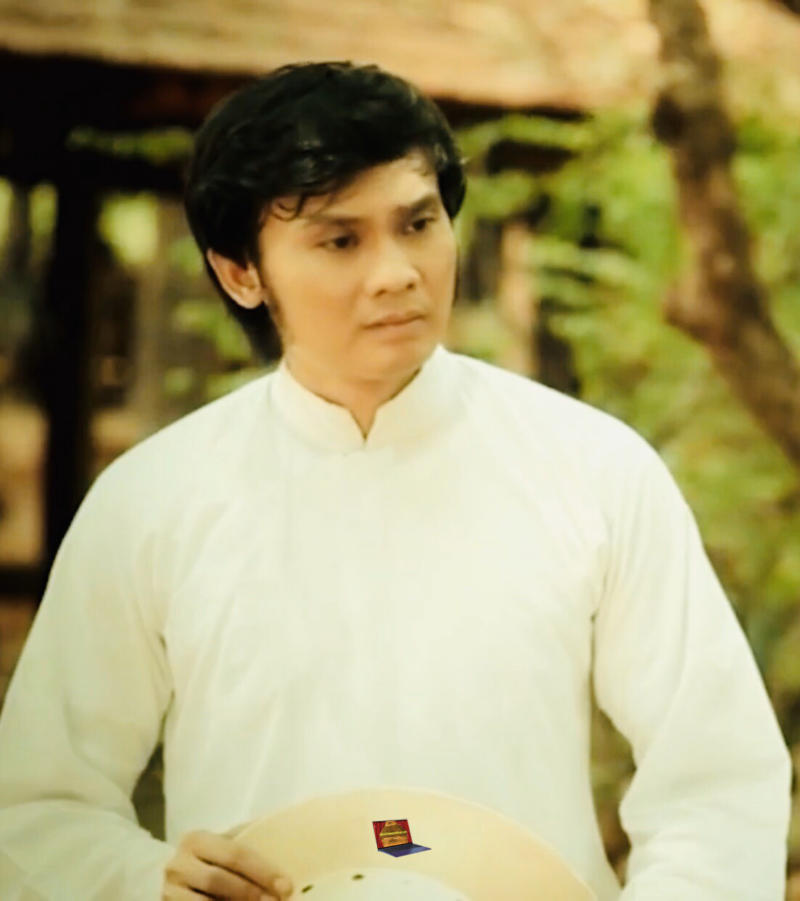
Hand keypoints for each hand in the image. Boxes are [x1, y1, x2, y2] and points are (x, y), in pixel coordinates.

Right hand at [163, 829, 292, 899]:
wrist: (168, 877)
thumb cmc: (207, 858)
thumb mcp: (221, 844)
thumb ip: (246, 840)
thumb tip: (287, 840)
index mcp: (196, 840)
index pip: (235, 854)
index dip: (262, 871)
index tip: (286, 885)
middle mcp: (179, 864)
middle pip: (219, 880)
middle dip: (251, 892)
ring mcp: (170, 891)